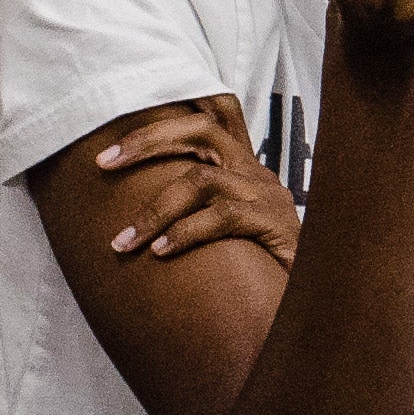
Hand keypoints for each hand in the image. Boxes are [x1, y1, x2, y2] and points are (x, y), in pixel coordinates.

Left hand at [91, 95, 298, 266]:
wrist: (308, 299)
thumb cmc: (255, 268)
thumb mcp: (219, 233)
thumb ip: (189, 214)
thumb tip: (126, 222)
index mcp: (240, 168)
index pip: (214, 114)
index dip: (168, 114)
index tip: (116, 141)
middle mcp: (255, 172)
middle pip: (202, 129)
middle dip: (148, 140)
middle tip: (104, 164)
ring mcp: (268, 195)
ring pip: (203, 178)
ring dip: (155, 208)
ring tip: (124, 242)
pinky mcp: (277, 223)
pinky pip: (225, 216)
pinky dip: (186, 232)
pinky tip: (162, 253)